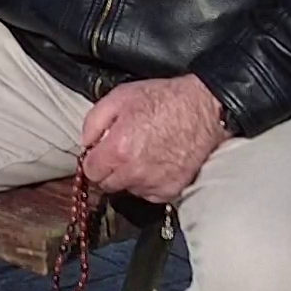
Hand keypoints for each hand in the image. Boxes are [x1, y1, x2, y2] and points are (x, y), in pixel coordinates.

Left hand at [76, 75, 231, 204]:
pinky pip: (150, 194)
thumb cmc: (166, 100)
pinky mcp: (172, 190)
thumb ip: (94, 122)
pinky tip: (158, 162)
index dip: (95, 160)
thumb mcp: (120, 97)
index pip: (90, 172)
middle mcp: (135, 172)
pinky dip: (150, 182)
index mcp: (118, 150)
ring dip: (130, 177)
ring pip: (129, 190)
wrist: (204, 108)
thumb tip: (86, 143)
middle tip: (123, 151)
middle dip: (110, 170)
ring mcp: (154, 184)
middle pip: (107, 185)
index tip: (102, 152)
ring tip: (144, 153)